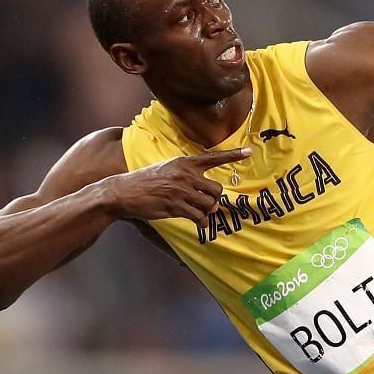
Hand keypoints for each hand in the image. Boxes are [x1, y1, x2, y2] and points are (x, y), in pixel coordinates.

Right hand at [99, 149, 247, 225]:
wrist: (124, 191)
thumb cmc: (147, 180)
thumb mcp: (167, 168)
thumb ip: (187, 175)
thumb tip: (207, 193)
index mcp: (184, 163)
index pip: (213, 157)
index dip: (233, 155)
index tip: (249, 152)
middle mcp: (185, 175)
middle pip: (216, 190)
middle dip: (214, 199)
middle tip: (206, 203)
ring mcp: (181, 191)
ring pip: (209, 205)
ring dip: (207, 211)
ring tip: (198, 211)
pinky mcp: (175, 207)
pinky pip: (199, 217)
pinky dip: (202, 222)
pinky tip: (198, 222)